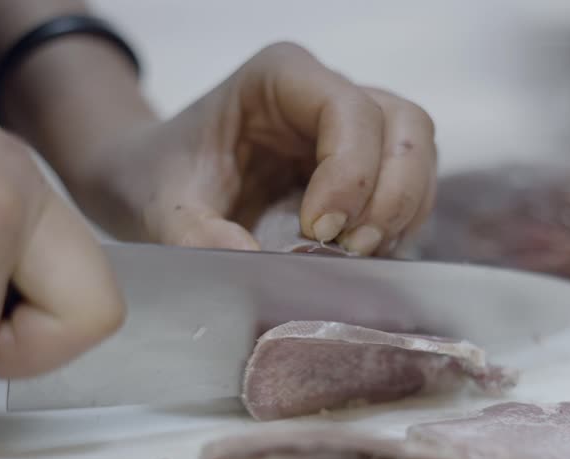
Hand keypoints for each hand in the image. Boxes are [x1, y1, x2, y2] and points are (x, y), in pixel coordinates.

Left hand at [71, 42, 437, 255]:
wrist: (151, 183)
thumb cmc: (158, 176)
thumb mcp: (162, 208)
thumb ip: (199, 236)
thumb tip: (255, 269)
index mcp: (279, 79)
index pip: (348, 110)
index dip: (349, 172)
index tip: (318, 230)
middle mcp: (325, 93)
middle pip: (402, 125)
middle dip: (390, 194)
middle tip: (350, 250)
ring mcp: (351, 128)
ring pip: (418, 151)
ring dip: (402, 210)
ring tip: (358, 255)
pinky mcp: (363, 166)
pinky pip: (409, 185)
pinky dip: (399, 224)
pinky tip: (361, 255)